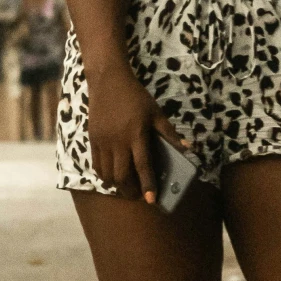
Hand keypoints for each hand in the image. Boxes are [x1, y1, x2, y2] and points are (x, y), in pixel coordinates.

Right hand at [85, 61, 184, 203]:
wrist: (108, 80)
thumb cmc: (135, 96)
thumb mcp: (156, 112)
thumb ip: (169, 133)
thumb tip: (188, 148)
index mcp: (136, 134)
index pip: (142, 166)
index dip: (147, 184)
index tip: (151, 200)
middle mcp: (118, 141)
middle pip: (121, 176)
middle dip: (130, 191)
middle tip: (138, 196)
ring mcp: (103, 141)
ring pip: (106, 173)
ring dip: (116, 185)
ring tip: (126, 187)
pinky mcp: (93, 139)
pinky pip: (96, 164)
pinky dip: (104, 175)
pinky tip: (112, 176)